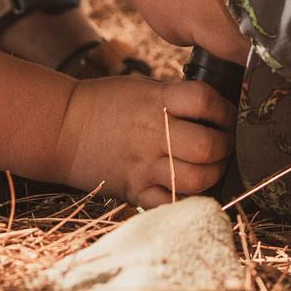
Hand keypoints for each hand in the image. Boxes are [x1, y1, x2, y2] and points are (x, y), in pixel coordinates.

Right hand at [55, 75, 235, 208]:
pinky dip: (187, 198)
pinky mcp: (134, 190)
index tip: (229, 116)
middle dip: (226, 147)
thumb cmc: (105, 102)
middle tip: (226, 145)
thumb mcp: (143, 87)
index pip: (206, 101)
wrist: (62, 127)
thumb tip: (216, 110)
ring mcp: (144, 165)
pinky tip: (190, 188)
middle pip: (208, 146)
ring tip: (212, 167)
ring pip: (197, 179)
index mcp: (156, 100)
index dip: (226, 110)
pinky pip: (172, 203)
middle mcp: (153, 133)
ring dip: (213, 174)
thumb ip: (176, 98)